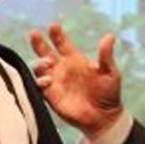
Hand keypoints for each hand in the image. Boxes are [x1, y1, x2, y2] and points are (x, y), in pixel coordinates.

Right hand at [30, 23, 123, 139]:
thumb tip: (110, 36)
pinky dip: (40, 81)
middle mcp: (62, 68)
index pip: (62, 43)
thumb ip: (106, 55)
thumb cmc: (108, 93)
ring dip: (40, 63)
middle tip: (35, 34)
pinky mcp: (51, 96)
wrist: (104, 117)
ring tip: (48, 62)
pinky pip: (39, 86)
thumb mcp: (110, 72)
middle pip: (45, 52)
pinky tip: (47, 80)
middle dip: (38, 43)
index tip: (54, 26)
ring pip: (39, 68)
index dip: (56, 34)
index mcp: (75, 59)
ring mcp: (55, 81)